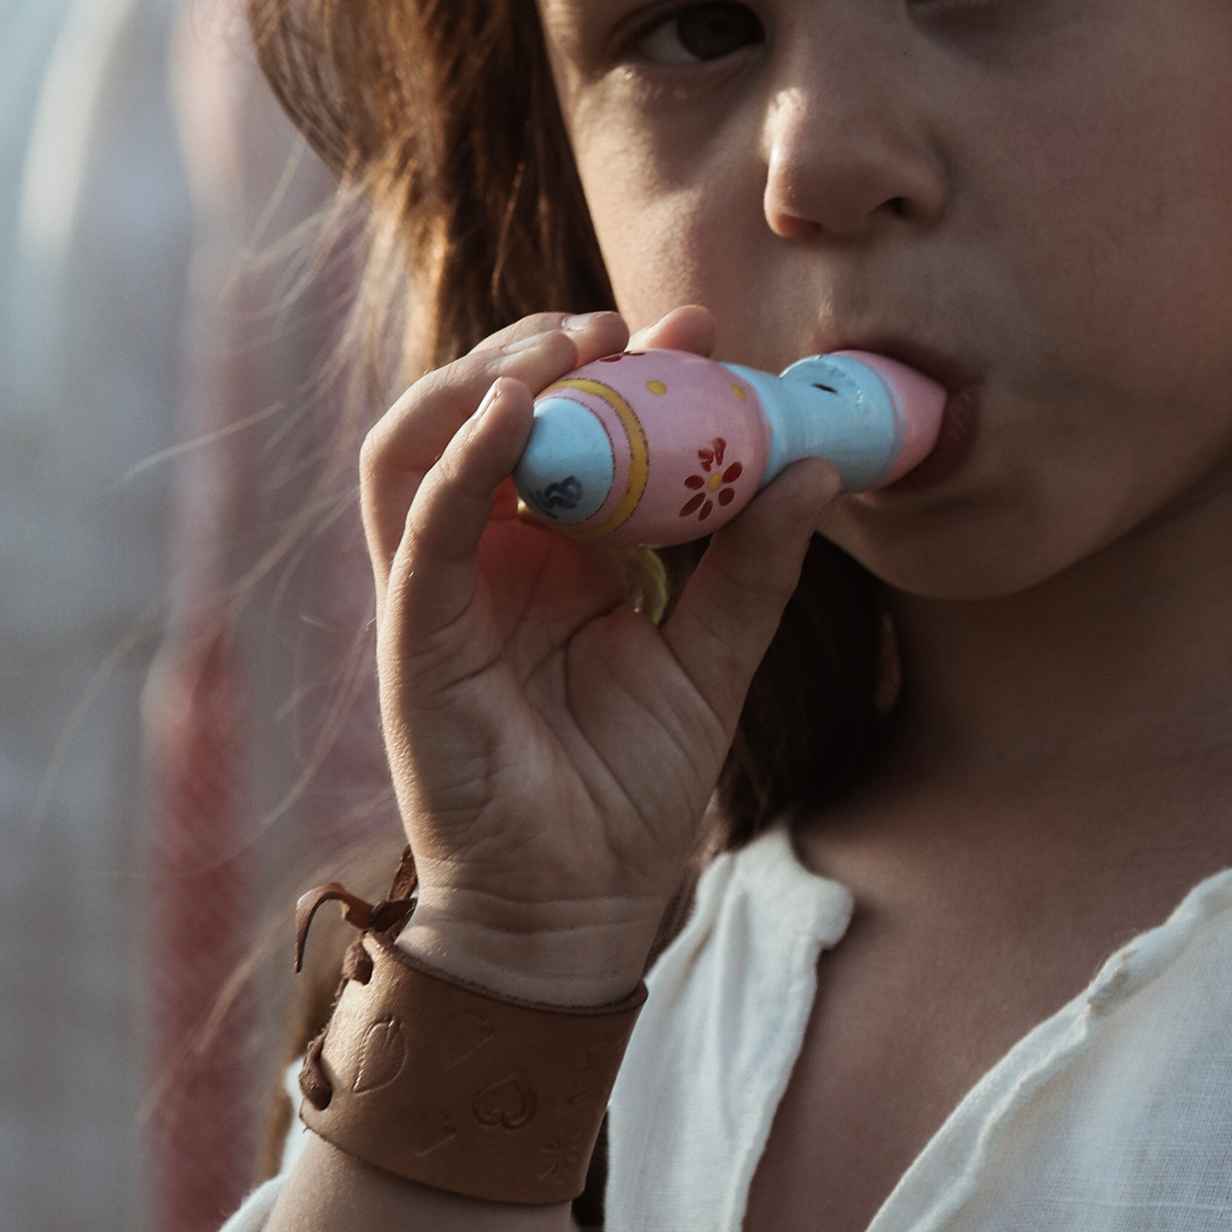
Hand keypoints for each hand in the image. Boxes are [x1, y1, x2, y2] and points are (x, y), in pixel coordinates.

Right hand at [363, 302, 835, 1001]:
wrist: (579, 909)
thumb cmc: (628, 795)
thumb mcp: (715, 662)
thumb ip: (751, 567)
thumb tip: (818, 466)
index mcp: (547, 556)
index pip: (568, 428)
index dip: (621, 368)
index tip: (696, 328)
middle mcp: (483, 558)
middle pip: (483, 412)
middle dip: (549, 348)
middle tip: (628, 321)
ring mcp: (439, 590)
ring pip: (420, 443)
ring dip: (485, 379)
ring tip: (565, 346)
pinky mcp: (413, 635)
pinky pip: (419, 527)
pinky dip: (460, 459)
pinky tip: (517, 416)